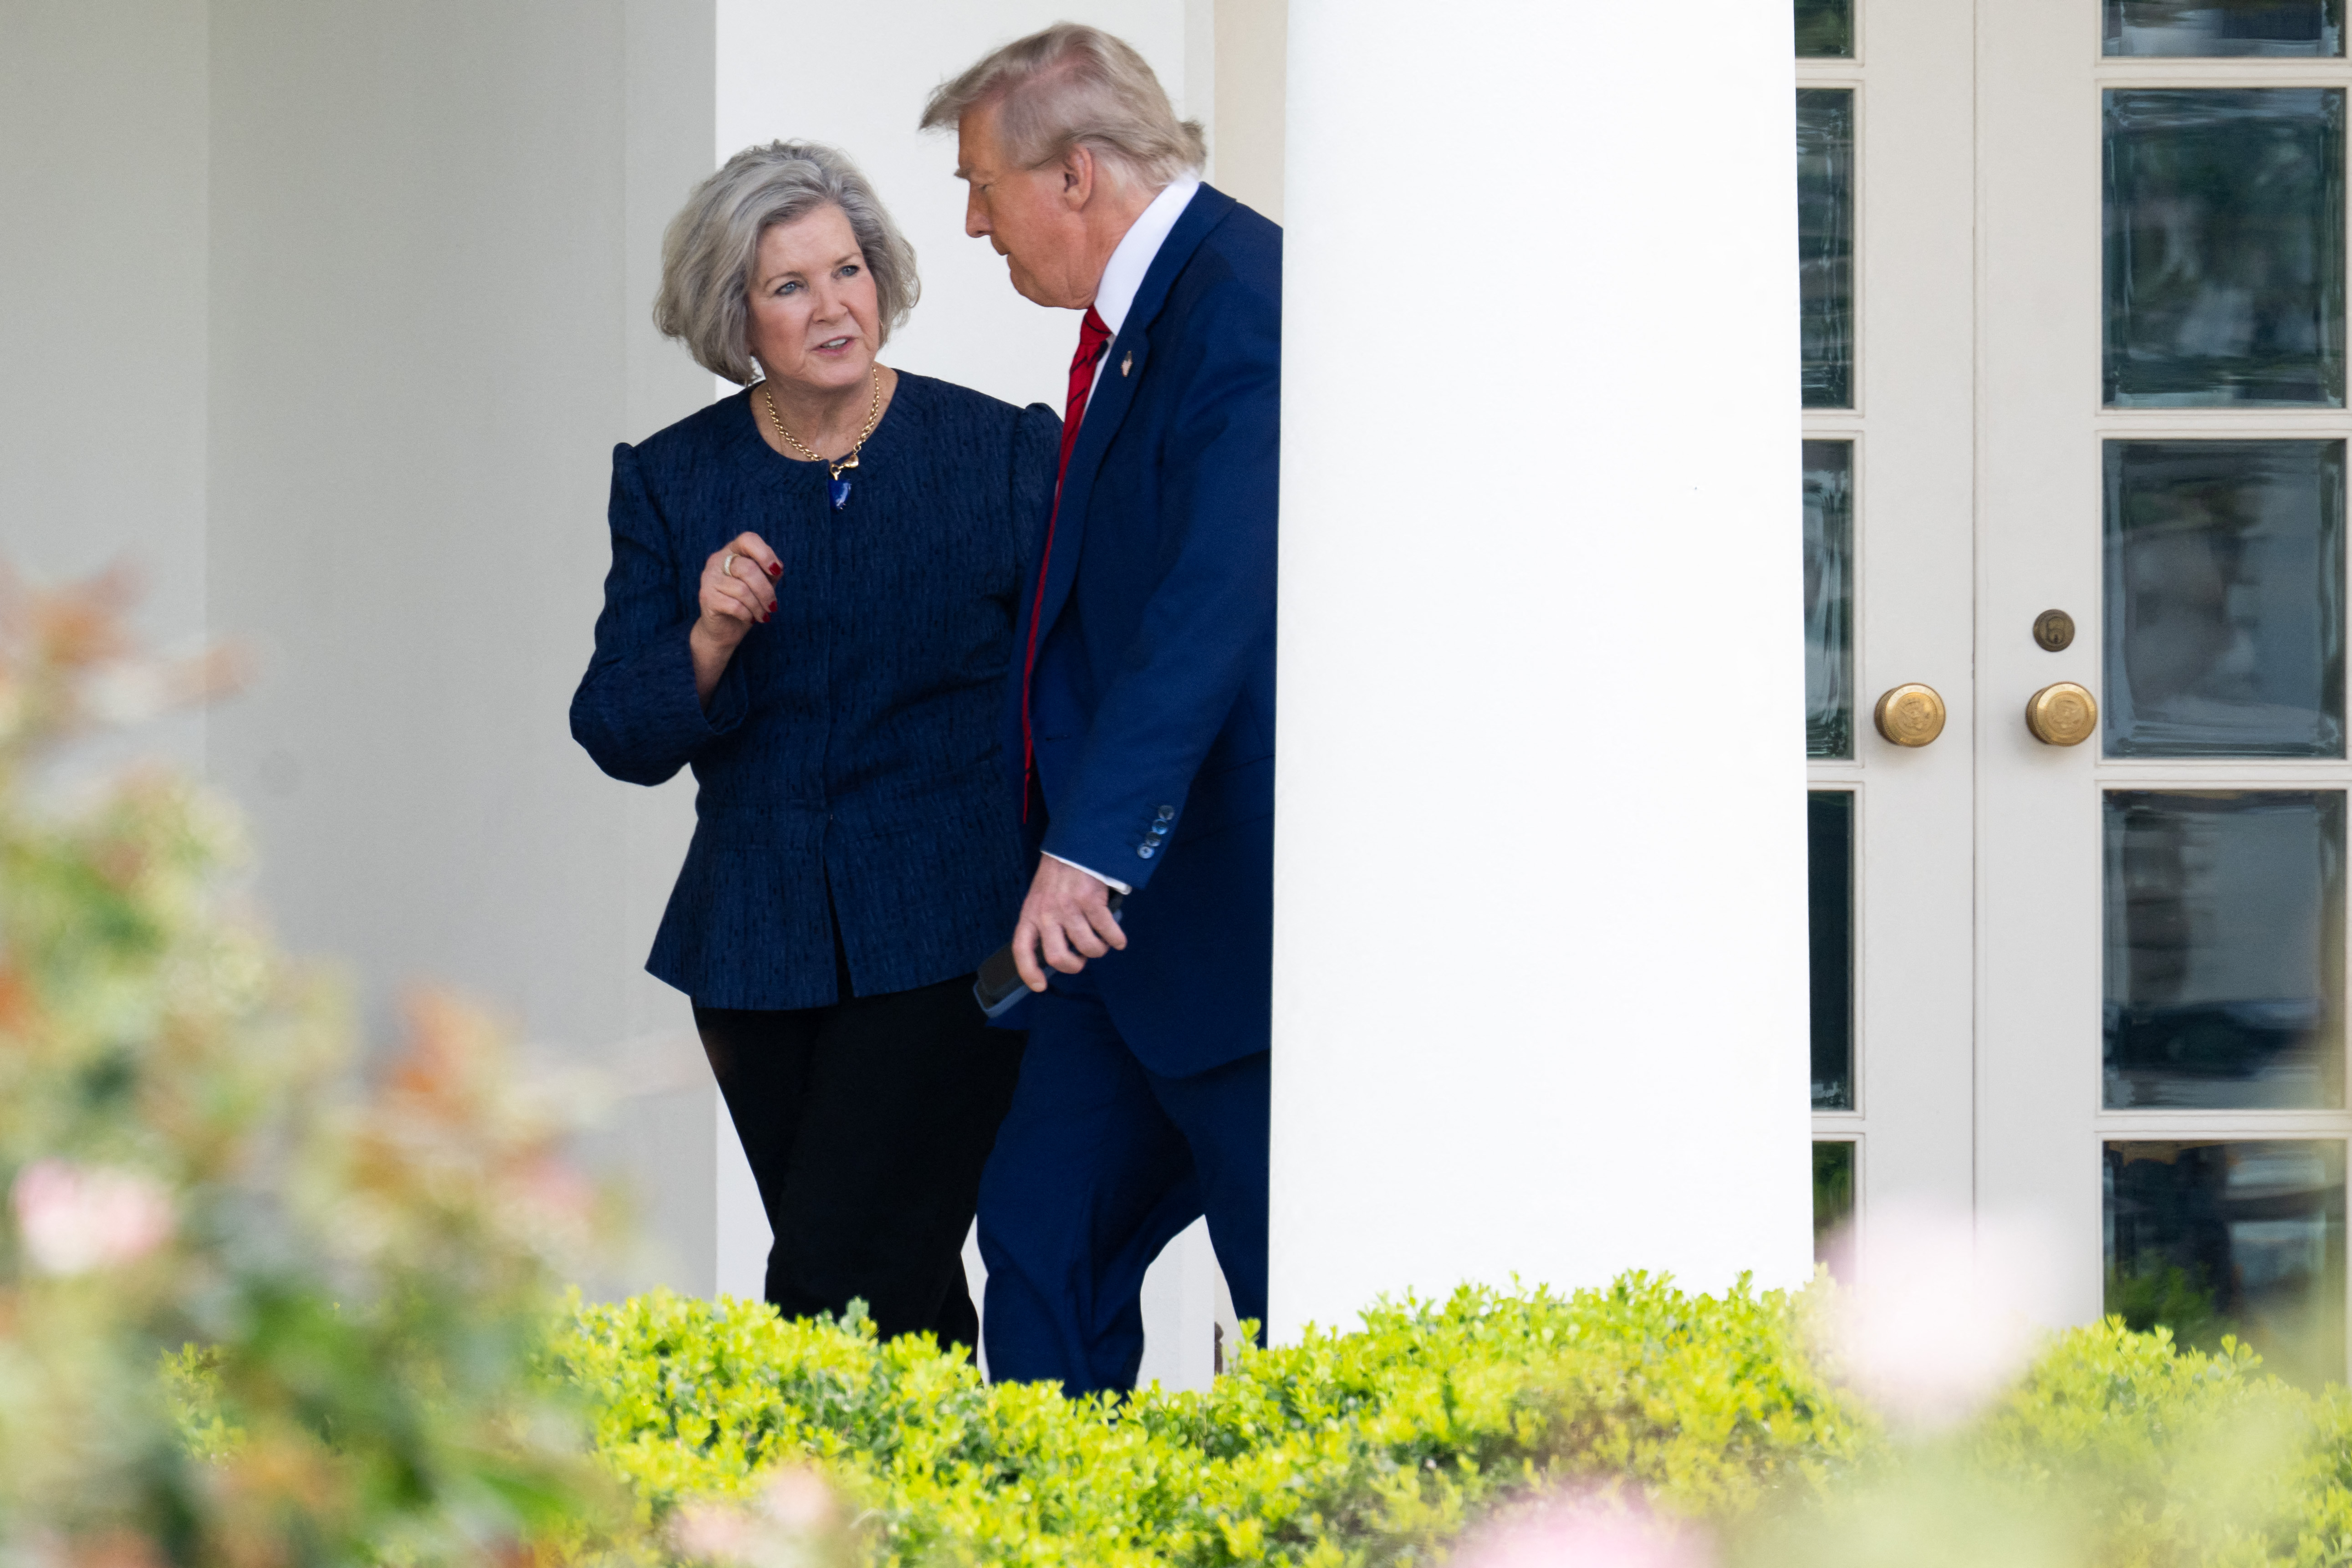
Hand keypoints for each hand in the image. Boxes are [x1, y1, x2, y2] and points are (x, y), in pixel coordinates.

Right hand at [688, 533, 779, 702]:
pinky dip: (748, 615)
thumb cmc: (745, 603)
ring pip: (742, 589)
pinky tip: (750, 619)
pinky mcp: (706, 597)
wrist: (724, 629)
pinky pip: (735, 605)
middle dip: (766, 591)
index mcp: (732, 552)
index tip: (777, 571)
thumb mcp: (761, 585)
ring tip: (763, 616)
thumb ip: (769, 573)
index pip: (748, 539)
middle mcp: (716, 561)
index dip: (765, 553)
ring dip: (759, 606)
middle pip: (748, 568)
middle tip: (773, 606)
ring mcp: (709, 578)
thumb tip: (777, 567)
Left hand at [1012, 857, 1127, 990]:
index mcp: (1030, 914)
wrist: (1073, 847)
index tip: (1040, 986)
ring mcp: (1069, 908)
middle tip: (1081, 959)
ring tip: (1101, 943)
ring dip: (1098, 950)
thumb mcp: (1039, 899)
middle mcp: (1047, 914)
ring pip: (1087, 947)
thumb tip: (1060, 951)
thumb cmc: (1057, 877)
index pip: (1022, 950)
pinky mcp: (1091, 901)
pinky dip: (1116, 939)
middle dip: (1073, 966)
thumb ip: (1043, 923)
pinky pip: (1107, 931)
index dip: (1029, 972)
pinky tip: (1118, 939)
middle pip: (1057, 957)